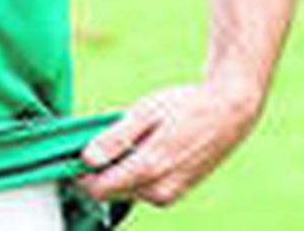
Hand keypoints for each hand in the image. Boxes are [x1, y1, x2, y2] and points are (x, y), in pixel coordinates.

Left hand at [77, 80, 262, 207]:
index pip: (97, 190)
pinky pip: (142, 188)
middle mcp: (158, 191)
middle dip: (99, 170)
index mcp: (148, 170)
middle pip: (109, 192)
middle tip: (105, 137)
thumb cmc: (185, 106)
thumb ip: (114, 138)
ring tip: (134, 138)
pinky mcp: (175, 193)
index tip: (74, 152)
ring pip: (125, 191)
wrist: (229, 113)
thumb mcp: (145, 112)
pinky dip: (135, 172)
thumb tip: (86, 159)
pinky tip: (146, 147)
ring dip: (118, 170)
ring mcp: (169, 195)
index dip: (80, 173)